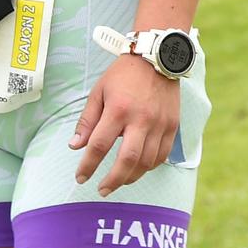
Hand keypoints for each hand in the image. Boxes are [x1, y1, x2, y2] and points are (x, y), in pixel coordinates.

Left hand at [69, 53, 180, 197]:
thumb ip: (87, 120)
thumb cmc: (123, 75)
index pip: (99, 145)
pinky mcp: (172, 125)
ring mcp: (159, 123)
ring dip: (131, 176)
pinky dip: (150, 166)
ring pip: (146, 161)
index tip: (81, 177)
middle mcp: (140, 119)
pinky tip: (139, 168)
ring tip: (119, 181)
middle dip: (112, 180)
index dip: (88, 165)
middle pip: (127, 159)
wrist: (158, 57)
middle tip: (102, 190)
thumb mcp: (99, 92)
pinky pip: (162, 155)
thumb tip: (75, 146)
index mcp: (118, 109)